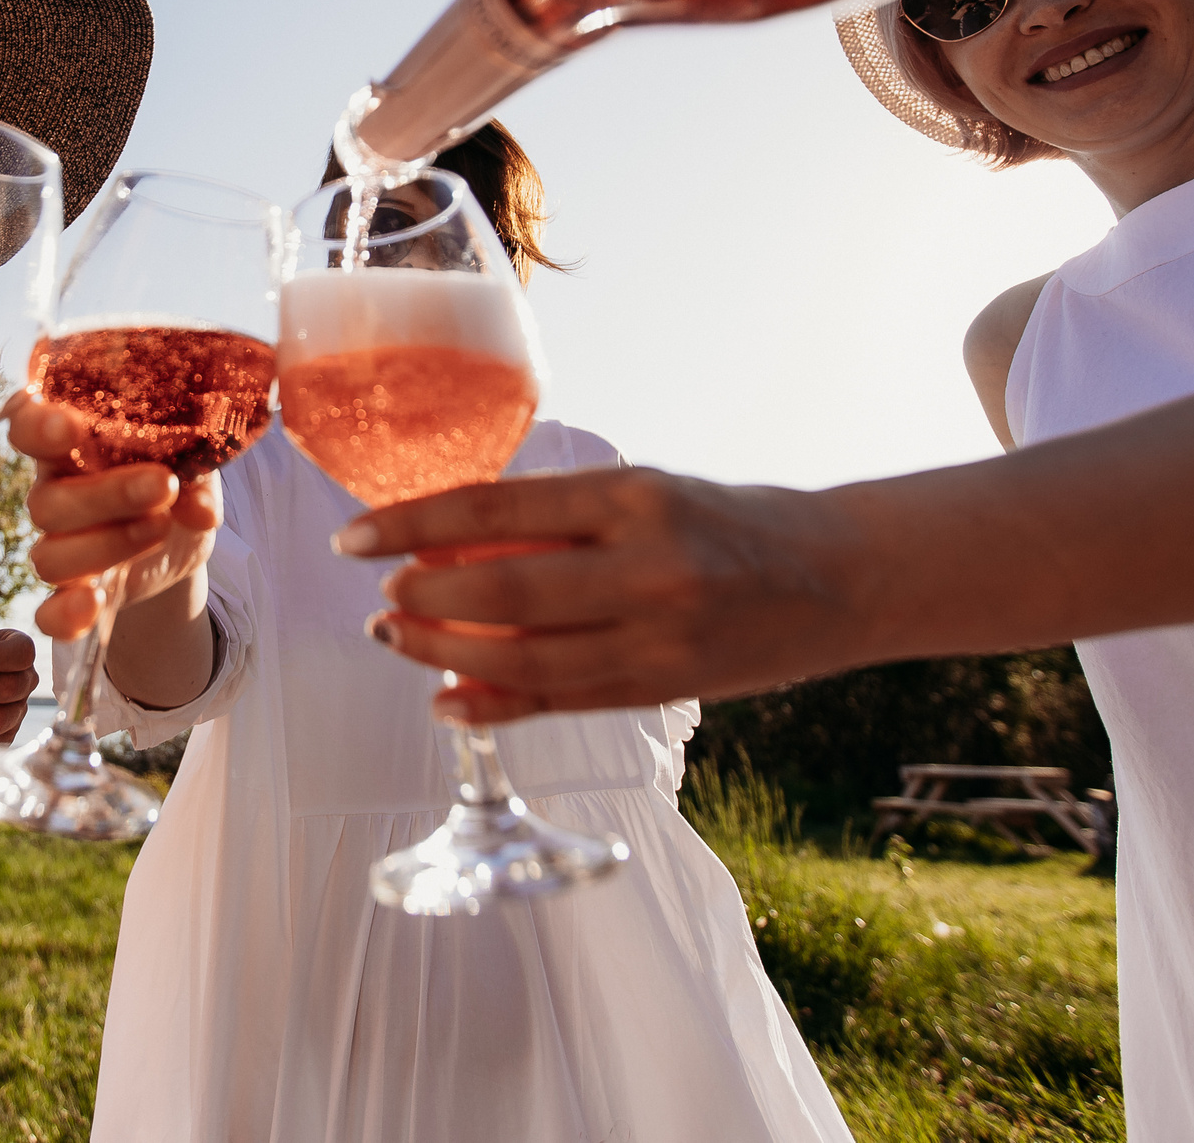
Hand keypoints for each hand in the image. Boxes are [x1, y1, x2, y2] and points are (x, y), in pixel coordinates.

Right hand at [9, 400, 221, 640]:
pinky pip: (48, 614)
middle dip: (106, 495)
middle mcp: (54, 493)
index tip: (67, 428)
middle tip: (163, 484)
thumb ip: (194, 475)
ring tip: (160, 528)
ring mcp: (60, 546)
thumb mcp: (193, 465)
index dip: (37, 428)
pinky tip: (95, 604)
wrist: (181, 531)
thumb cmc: (175, 474)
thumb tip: (201, 509)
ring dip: (106, 545)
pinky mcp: (73, 594)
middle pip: (47, 502)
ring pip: (49, 557)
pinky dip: (66, 614)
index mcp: (70, 444)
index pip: (28, 427)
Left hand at [341, 465, 866, 721]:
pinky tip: (445, 701)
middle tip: (377, 598)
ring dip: (446, 654)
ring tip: (396, 638)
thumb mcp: (648, 490)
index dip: (414, 523)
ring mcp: (659, 635)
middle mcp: (648, 566)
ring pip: (525, 655)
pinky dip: (496, 704)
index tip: (355, 536)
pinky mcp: (664, 688)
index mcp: (635, 496)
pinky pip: (562, 701)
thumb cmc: (727, 520)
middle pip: (503, 587)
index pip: (498, 505)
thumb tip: (450, 532)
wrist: (838, 577)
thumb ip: (563, 514)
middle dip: (424, 596)